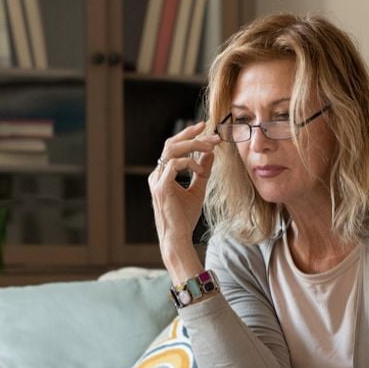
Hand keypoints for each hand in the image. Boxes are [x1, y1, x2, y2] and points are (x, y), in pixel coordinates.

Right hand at [148, 122, 221, 256]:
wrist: (177, 237)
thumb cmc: (184, 218)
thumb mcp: (197, 190)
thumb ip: (202, 171)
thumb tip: (210, 154)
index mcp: (162, 174)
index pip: (174, 147)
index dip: (189, 136)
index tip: (205, 129)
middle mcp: (157, 174)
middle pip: (171, 143)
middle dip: (192, 135)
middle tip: (211, 133)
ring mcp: (157, 180)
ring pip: (172, 150)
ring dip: (193, 146)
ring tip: (210, 147)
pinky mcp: (162, 187)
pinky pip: (174, 164)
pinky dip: (190, 163)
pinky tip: (200, 171)